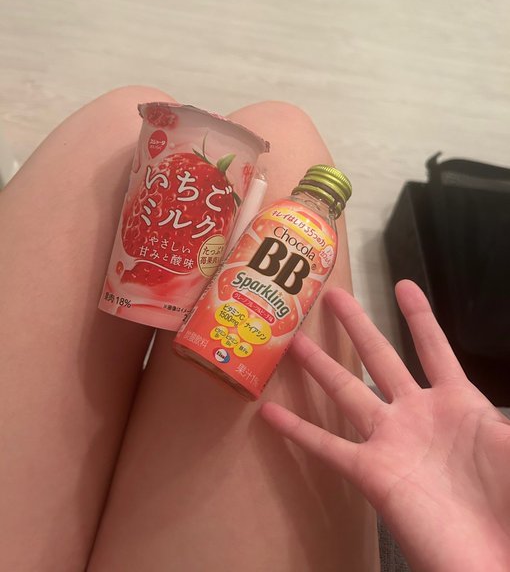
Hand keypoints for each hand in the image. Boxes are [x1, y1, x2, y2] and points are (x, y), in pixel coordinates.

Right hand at [261, 280, 509, 571]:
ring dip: (321, 367)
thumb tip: (497, 395)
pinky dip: (298, 431)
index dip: (420, 317)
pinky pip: (329, 448)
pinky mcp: (372, 475)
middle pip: (381, 359)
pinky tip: (271, 414)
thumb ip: (502, 416)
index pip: (434, 349)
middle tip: (334, 295)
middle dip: (358, 326)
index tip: (403, 284)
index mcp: (457, 404)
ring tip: (294, 340)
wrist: (495, 562)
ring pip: (348, 393)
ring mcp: (391, 442)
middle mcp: (416, 415)